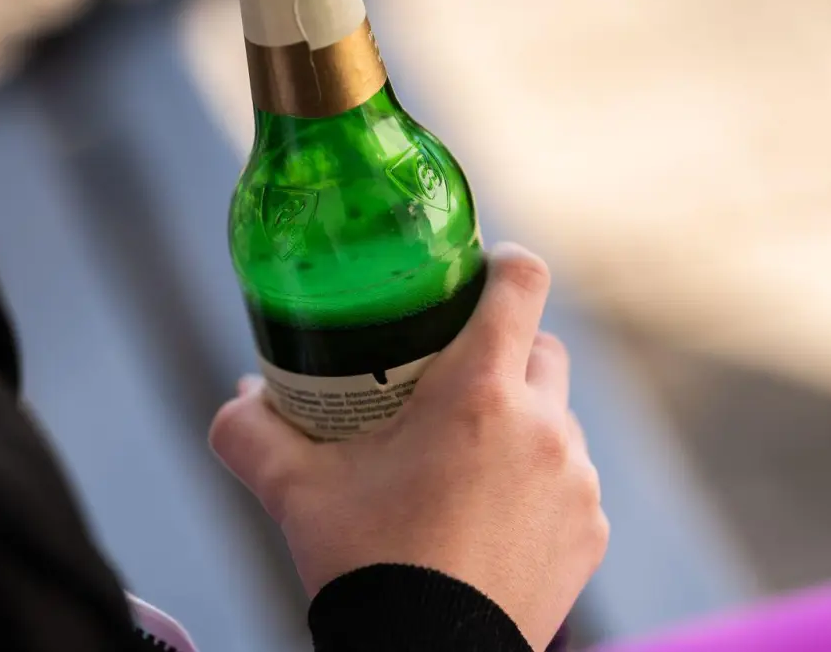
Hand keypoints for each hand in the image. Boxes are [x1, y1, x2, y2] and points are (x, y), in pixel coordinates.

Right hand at [211, 243, 608, 650]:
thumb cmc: (365, 565)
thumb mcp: (294, 491)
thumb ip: (251, 431)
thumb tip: (239, 397)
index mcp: (479, 393)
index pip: (522, 282)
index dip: (502, 264)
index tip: (479, 272)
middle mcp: (544, 426)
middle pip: (543, 347)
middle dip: (505, 350)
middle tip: (452, 378)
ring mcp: (577, 481)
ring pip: (558, 419)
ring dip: (523, 422)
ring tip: (466, 460)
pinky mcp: (591, 531)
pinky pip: (572, 482)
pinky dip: (539, 484)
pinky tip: (492, 515)